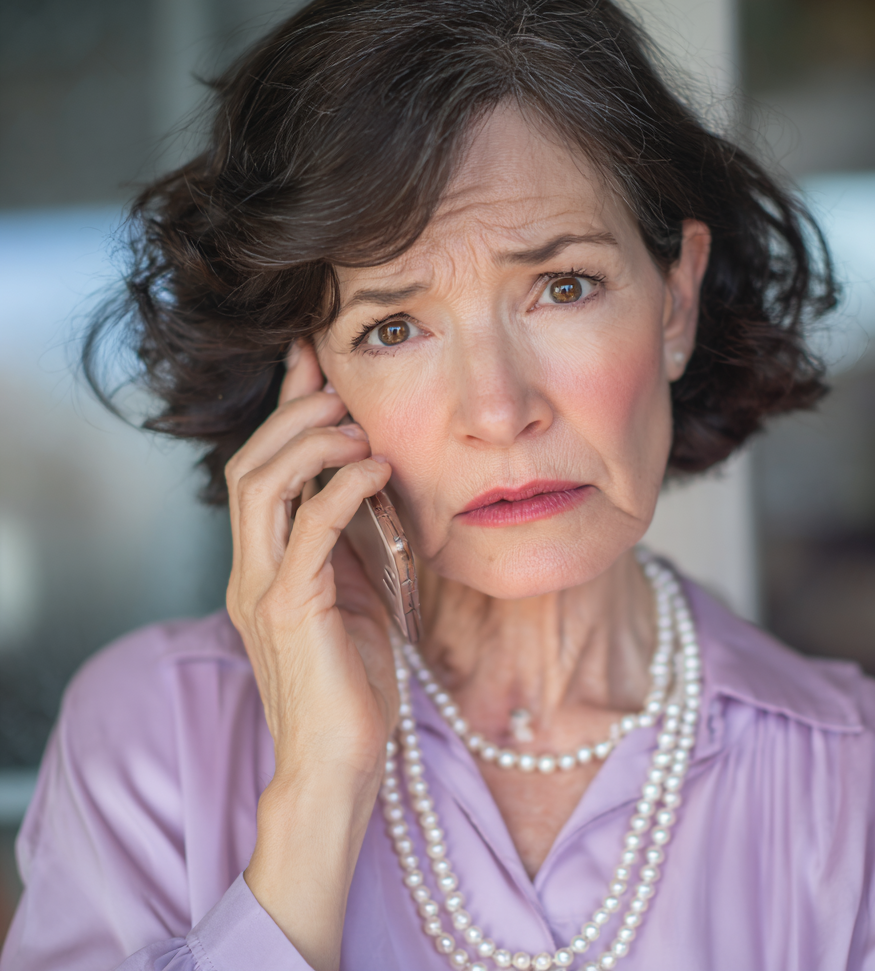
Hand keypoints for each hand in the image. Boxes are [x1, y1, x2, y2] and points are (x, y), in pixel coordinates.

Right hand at [226, 340, 396, 969]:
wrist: (340, 762)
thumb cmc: (353, 679)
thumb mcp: (353, 591)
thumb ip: (350, 537)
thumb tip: (373, 476)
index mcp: (263, 562)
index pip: (259, 467)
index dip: (282, 410)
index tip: (313, 361)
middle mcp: (250, 568)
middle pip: (249, 464)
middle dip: (293, 415)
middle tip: (338, 389)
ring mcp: (262, 589)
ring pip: (261, 487)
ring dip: (310, 444)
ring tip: (359, 429)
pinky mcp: (290, 611)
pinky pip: (308, 532)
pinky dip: (340, 490)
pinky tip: (377, 470)